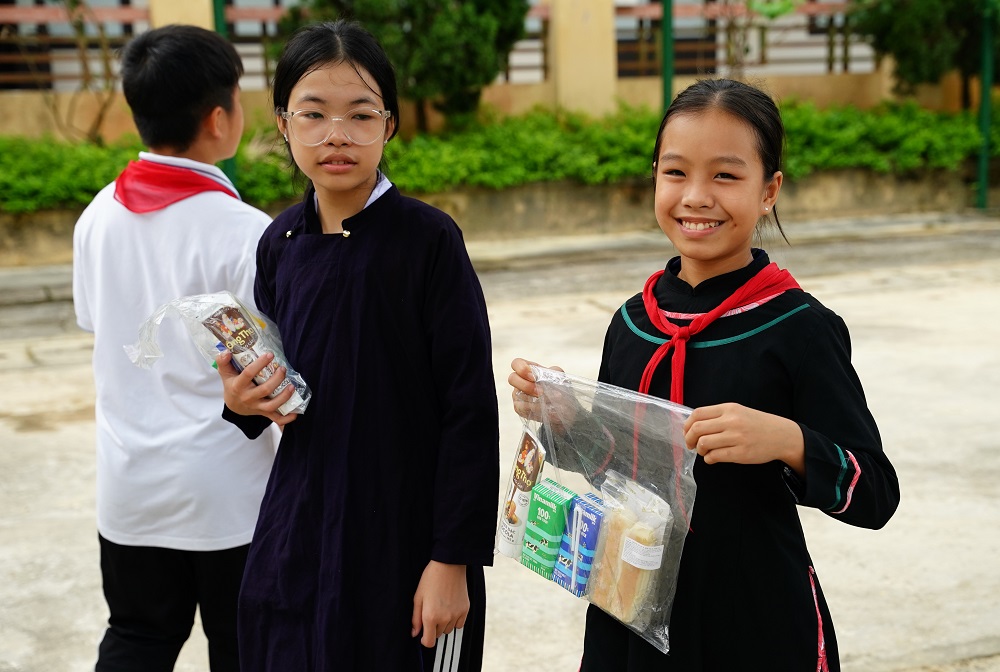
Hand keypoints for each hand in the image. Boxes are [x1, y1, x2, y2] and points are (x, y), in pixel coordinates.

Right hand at [215, 350, 297, 426]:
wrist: (233, 406)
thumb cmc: (232, 385)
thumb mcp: (225, 373)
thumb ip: (223, 361)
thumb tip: (227, 351)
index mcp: (238, 386)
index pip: (249, 374)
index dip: (260, 364)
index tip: (270, 355)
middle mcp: (248, 398)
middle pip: (265, 390)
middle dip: (277, 379)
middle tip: (283, 368)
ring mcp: (257, 407)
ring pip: (272, 405)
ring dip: (284, 397)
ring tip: (292, 386)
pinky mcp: (264, 413)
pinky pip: (276, 419)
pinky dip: (286, 418)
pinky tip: (295, 412)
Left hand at [411, 561, 467, 647]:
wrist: (449, 565)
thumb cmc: (431, 578)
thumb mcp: (418, 597)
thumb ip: (415, 618)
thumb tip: (414, 633)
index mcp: (430, 616)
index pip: (429, 642)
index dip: (424, 640)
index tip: (423, 634)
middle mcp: (444, 618)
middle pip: (438, 635)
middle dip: (433, 628)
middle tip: (431, 613)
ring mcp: (456, 614)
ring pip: (449, 630)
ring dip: (444, 624)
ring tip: (441, 608)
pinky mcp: (465, 609)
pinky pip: (459, 624)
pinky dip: (454, 620)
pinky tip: (450, 608)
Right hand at [508, 358, 563, 419]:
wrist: (559, 402)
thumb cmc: (555, 385)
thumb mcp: (558, 375)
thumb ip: (555, 372)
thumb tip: (550, 377)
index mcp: (528, 370)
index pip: (516, 363)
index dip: (522, 369)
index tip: (534, 377)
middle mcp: (519, 381)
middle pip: (512, 379)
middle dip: (526, 386)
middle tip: (541, 391)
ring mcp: (517, 394)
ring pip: (519, 396)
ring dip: (536, 399)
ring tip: (551, 401)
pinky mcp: (519, 407)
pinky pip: (524, 408)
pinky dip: (537, 408)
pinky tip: (547, 408)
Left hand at [683, 403, 803, 475]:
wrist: (781, 435)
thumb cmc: (757, 424)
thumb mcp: (738, 411)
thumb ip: (718, 416)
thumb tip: (694, 426)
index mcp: (729, 409)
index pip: (698, 414)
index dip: (687, 425)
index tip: (687, 432)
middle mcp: (731, 421)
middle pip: (697, 429)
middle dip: (689, 439)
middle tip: (691, 444)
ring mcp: (736, 437)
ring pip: (704, 443)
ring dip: (700, 449)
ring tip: (704, 451)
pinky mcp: (741, 453)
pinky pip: (715, 456)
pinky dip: (709, 459)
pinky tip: (712, 457)